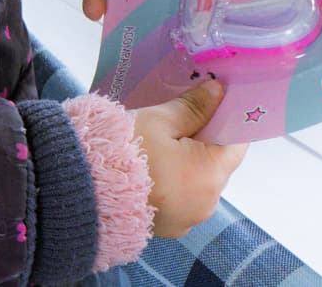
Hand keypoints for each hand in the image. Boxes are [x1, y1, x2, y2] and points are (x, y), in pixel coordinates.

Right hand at [134, 81, 247, 237]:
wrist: (84, 189)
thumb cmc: (123, 150)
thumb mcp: (159, 120)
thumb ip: (192, 107)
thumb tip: (218, 92)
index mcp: (209, 175)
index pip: (237, 142)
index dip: (227, 120)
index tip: (213, 104)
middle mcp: (206, 204)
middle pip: (217, 163)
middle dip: (203, 141)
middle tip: (179, 119)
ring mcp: (187, 220)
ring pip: (199, 182)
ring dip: (187, 164)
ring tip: (160, 145)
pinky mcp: (169, 228)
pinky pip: (182, 199)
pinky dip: (173, 183)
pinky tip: (152, 168)